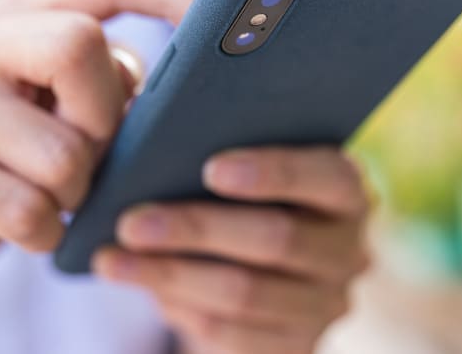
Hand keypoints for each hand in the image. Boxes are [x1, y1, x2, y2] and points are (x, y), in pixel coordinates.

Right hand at [0, 0, 203, 287]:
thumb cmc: (30, 162)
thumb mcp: (82, 113)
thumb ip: (125, 87)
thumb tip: (206, 88)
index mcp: (21, 13)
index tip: (238, 21)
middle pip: (78, 45)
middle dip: (106, 118)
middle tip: (95, 154)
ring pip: (59, 150)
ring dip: (78, 191)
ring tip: (61, 197)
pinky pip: (25, 210)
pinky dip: (46, 232)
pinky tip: (35, 229)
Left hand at [94, 146, 372, 353]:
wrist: (261, 272)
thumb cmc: (240, 197)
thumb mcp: (243, 167)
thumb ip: (217, 141)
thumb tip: (155, 128)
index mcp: (346, 190)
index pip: (324, 177)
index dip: (273, 172)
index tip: (210, 168)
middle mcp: (349, 250)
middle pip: (277, 239)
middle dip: (196, 228)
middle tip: (130, 222)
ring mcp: (326, 305)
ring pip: (246, 293)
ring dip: (171, 275)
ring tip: (112, 260)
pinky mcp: (296, 346)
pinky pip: (233, 335)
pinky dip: (181, 309)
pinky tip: (142, 287)